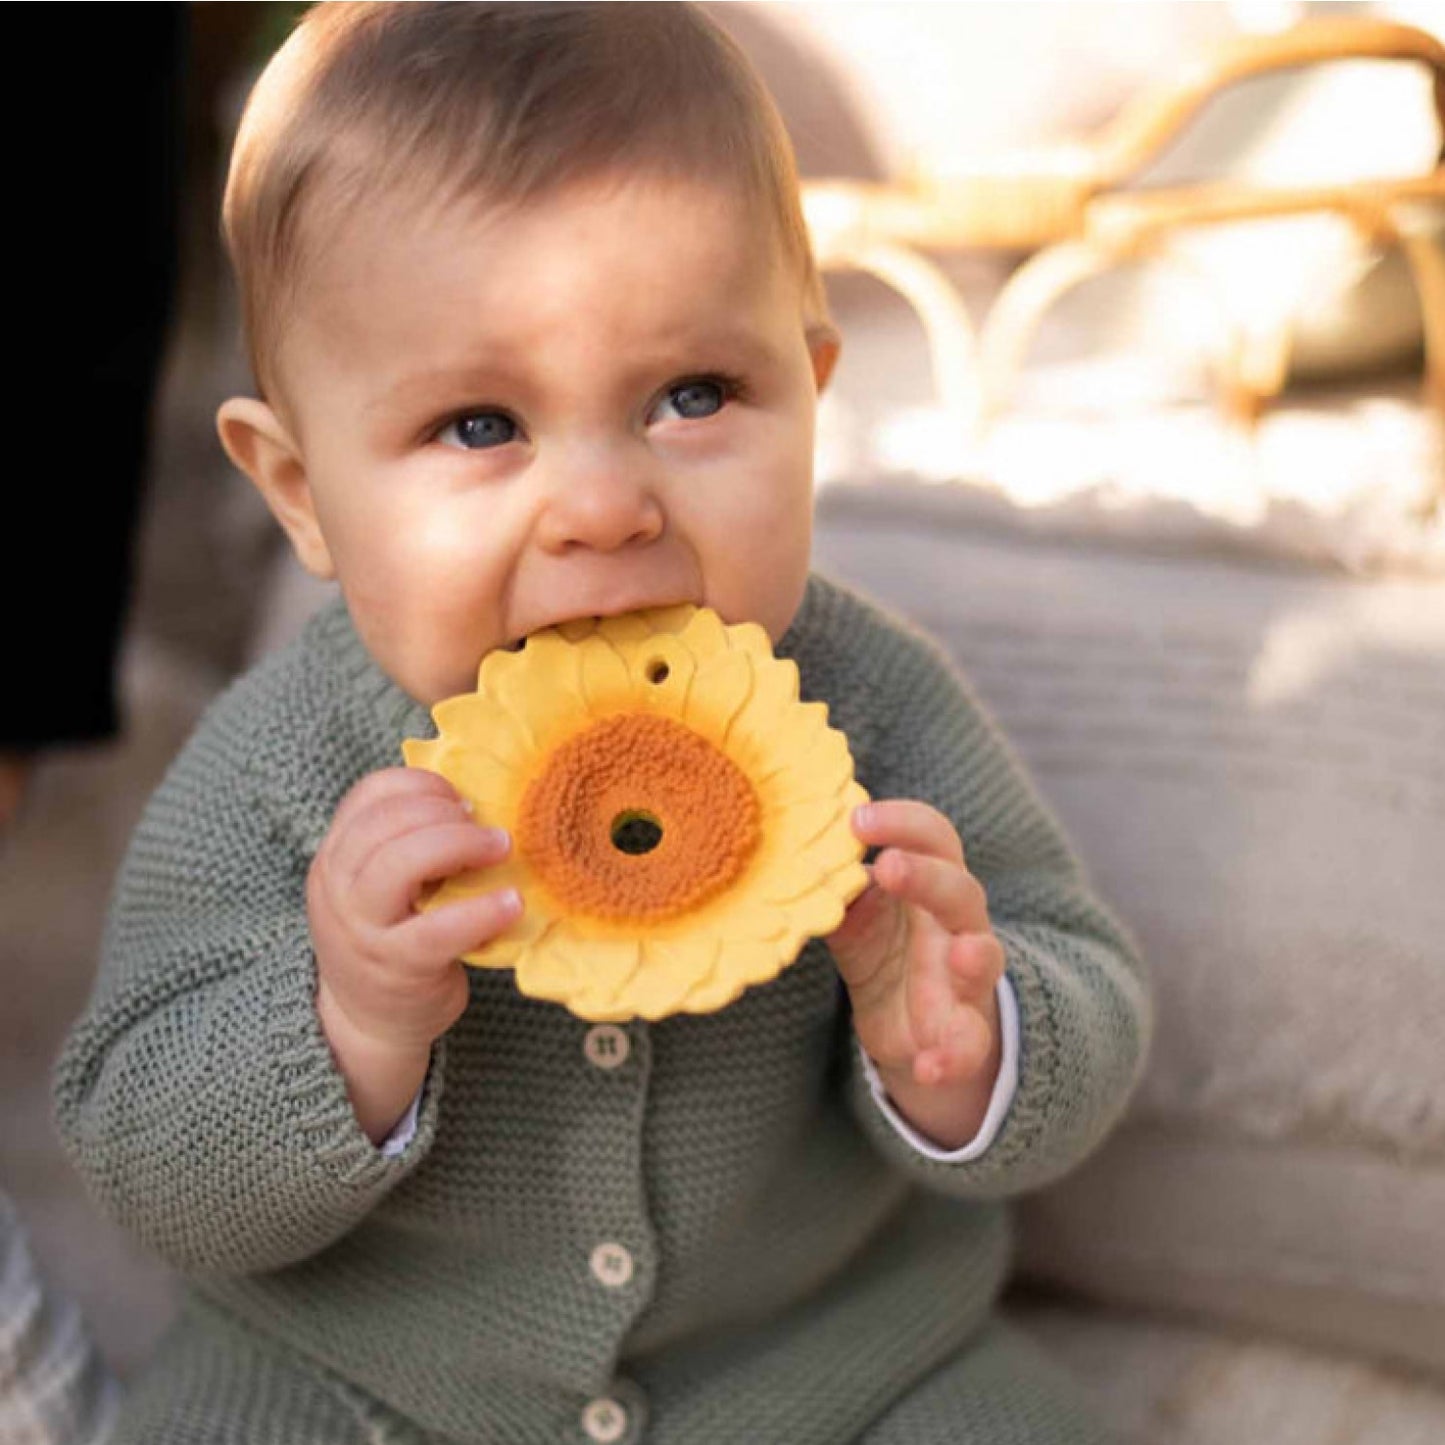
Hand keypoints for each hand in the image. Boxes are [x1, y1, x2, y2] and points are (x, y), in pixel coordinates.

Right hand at [308, 767, 520, 1139]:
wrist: (368, 1023)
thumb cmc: (391, 939)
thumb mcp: (381, 886)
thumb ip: (407, 843)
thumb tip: (474, 798)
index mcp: (335, 857)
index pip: (366, 796)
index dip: (419, 784)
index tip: (459, 798)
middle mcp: (337, 888)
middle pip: (382, 823)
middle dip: (443, 811)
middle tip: (486, 825)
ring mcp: (362, 930)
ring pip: (399, 864)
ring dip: (460, 844)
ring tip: (501, 847)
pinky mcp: (397, 967)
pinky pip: (438, 929)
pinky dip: (482, 910)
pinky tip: (512, 903)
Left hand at [826, 800, 1003, 1148]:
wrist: (915, 1027)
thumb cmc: (886, 949)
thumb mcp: (855, 919)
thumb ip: (835, 891)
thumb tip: (790, 857)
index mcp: (930, 883)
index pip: (932, 837)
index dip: (903, 822)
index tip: (856, 819)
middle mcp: (957, 922)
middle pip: (960, 888)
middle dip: (928, 877)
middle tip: (890, 867)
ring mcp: (967, 976)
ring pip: (985, 956)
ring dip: (976, 956)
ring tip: (963, 955)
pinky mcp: (966, 1030)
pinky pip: (970, 1042)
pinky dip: (952, 1057)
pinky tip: (928, 1067)